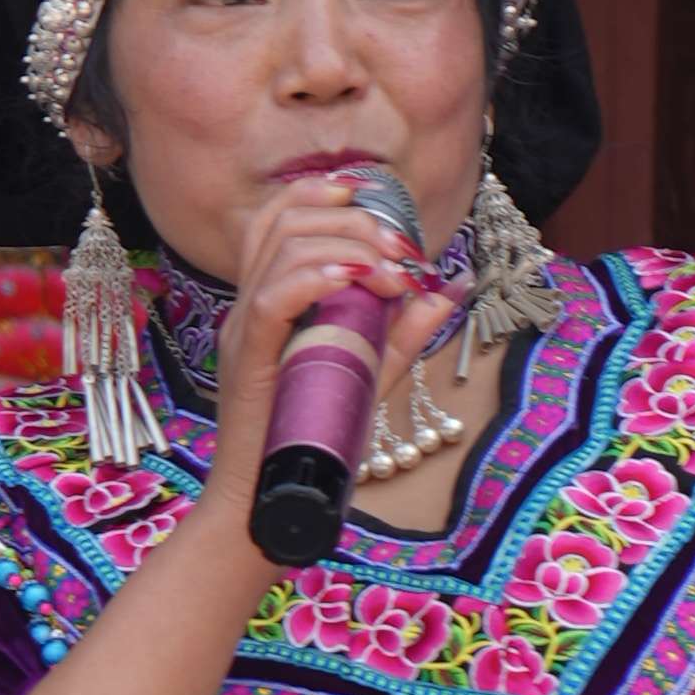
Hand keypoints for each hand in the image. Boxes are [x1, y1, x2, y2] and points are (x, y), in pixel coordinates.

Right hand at [189, 169, 459, 549]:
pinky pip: (272, 298)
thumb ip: (405, 328)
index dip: (327, 192)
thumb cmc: (311, 440)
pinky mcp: (247, 360)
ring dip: (347, 247)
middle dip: (353, 219)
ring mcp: (243, 329)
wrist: (267, 503)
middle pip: (287, 219)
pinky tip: (355, 285)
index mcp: (268, 297)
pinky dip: (315, 279)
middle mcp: (249, 303)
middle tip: (400, 250)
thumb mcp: (370, 371)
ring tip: (390, 273)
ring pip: (283, 248)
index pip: (282, 215)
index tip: (380, 205)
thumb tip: (451, 283)